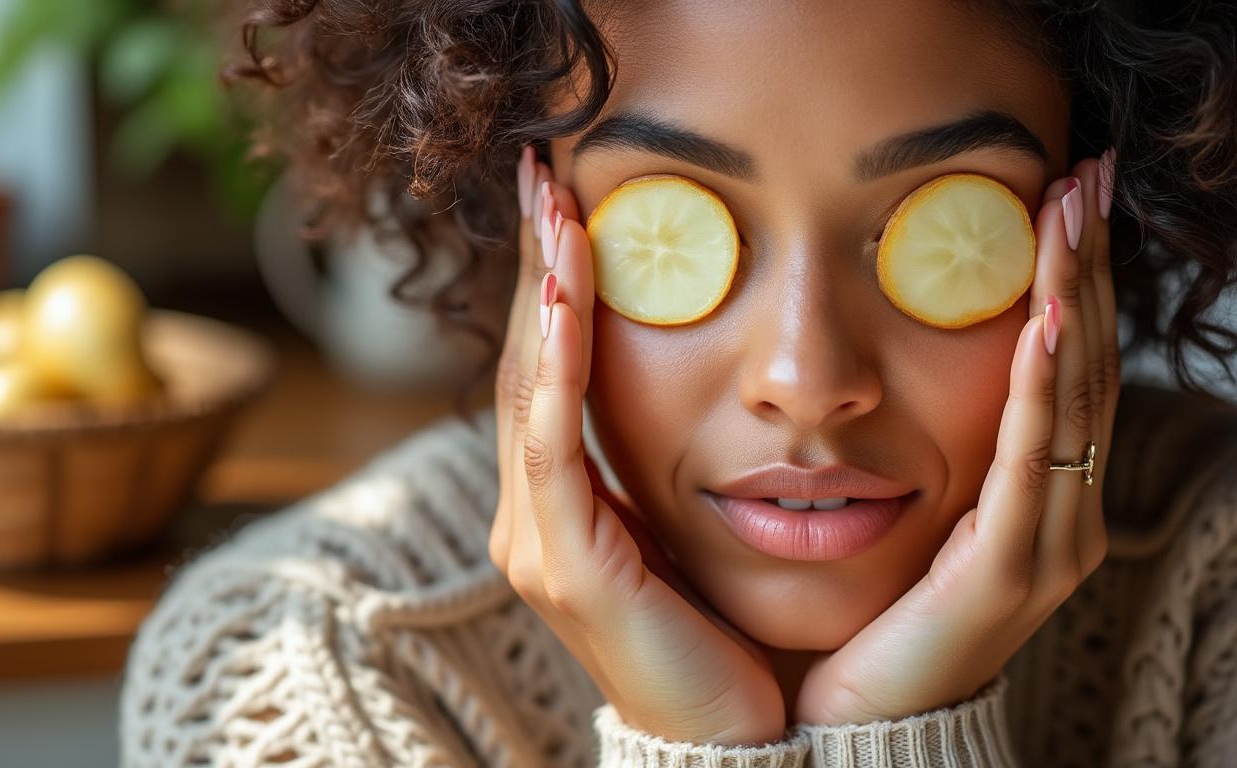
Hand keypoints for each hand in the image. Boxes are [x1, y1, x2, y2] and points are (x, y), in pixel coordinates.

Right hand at [486, 146, 789, 745]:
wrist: (732, 737)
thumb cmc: (717, 632)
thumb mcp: (680, 528)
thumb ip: (654, 464)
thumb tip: (677, 386)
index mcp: (556, 506)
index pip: (546, 372)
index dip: (550, 286)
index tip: (565, 205)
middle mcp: (527, 515)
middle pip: (525, 365)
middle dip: (535, 266)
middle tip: (545, 176)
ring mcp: (534, 538)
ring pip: (529, 391)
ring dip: (542, 293)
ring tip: (554, 209)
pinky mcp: (564, 562)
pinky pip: (553, 447)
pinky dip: (557, 368)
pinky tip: (563, 297)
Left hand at [792, 152, 1121, 724]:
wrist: (861, 719)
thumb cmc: (878, 613)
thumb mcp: (915, 510)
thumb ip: (934, 447)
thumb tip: (903, 368)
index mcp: (1038, 495)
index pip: (1066, 366)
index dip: (1071, 281)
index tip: (1066, 198)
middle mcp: (1062, 512)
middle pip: (1085, 365)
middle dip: (1085, 268)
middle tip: (1086, 178)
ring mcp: (1046, 542)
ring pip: (1072, 399)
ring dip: (1072, 301)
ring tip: (1072, 217)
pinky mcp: (1007, 572)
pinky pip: (1032, 465)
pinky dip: (1043, 392)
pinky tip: (1044, 326)